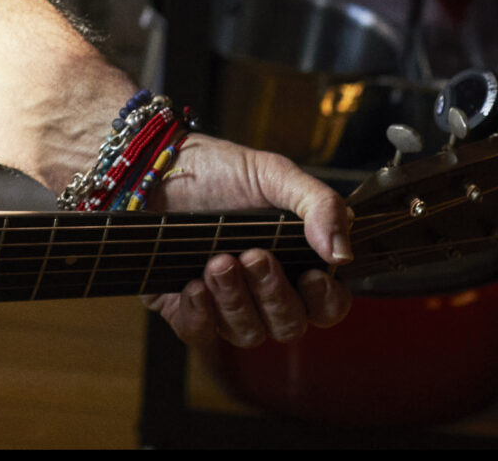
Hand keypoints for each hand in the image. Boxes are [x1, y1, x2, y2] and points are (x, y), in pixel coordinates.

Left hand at [140, 133, 354, 350]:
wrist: (156, 164)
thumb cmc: (220, 170)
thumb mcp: (275, 175)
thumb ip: (319, 206)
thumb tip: (342, 254)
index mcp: (293, 264)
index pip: (325, 307)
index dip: (326, 302)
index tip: (312, 276)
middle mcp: (261, 292)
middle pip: (288, 326)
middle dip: (274, 295)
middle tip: (253, 256)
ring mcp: (223, 303)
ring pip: (246, 333)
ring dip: (236, 301)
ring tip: (218, 260)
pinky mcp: (182, 307)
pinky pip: (199, 334)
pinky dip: (200, 316)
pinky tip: (194, 286)